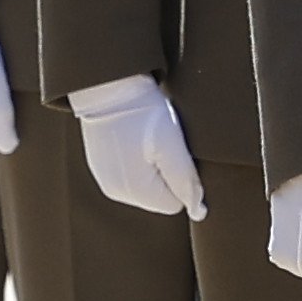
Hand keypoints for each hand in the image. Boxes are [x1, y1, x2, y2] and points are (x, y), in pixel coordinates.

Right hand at [69, 76, 205, 219]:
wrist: (109, 86)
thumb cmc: (144, 113)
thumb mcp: (173, 145)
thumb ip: (187, 181)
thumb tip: (200, 214)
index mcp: (137, 191)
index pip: (176, 203)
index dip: (183, 178)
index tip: (176, 151)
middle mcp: (117, 192)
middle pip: (160, 195)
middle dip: (168, 173)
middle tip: (163, 142)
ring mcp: (106, 179)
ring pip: (146, 183)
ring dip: (154, 165)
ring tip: (148, 137)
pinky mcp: (101, 166)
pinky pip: (130, 172)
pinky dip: (138, 158)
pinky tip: (135, 136)